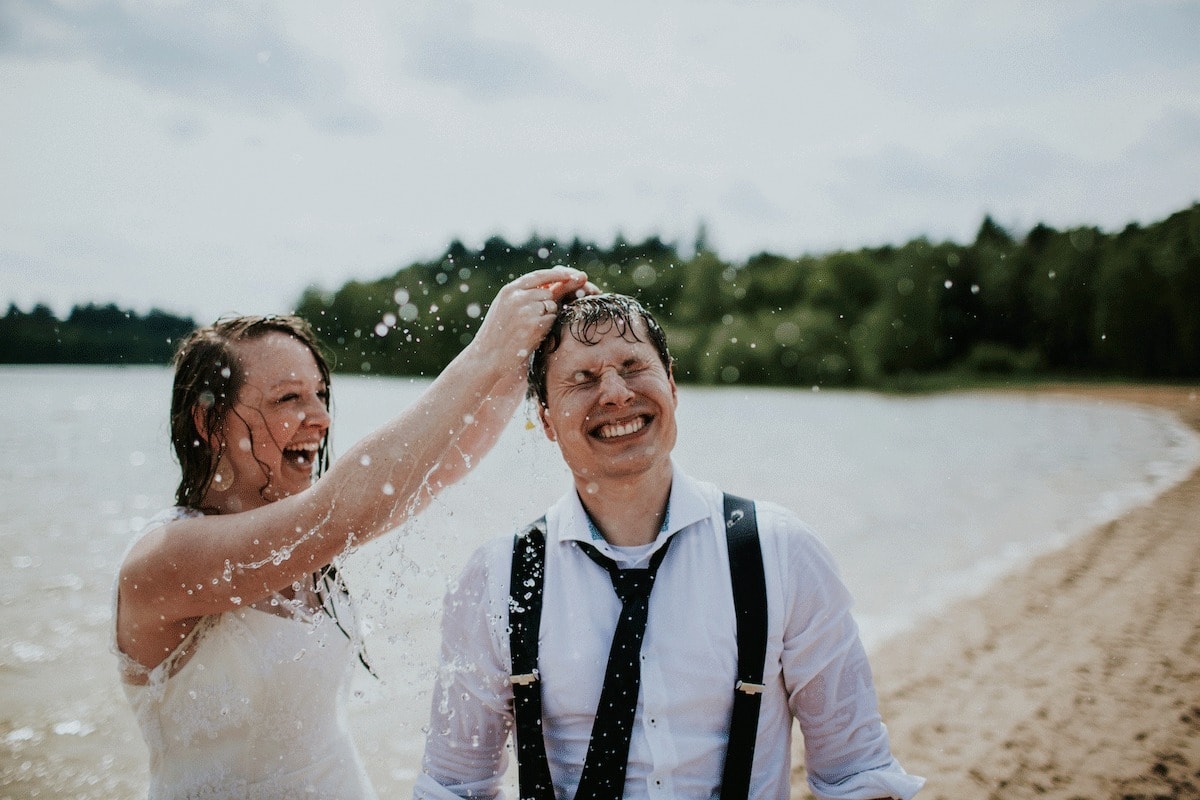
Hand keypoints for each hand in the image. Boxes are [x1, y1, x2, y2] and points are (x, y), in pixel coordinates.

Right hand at [471, 267, 591, 368]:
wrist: (486, 357)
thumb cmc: (497, 335)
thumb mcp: (505, 307)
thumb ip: (523, 295)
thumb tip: (550, 287)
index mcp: (509, 290)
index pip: (539, 275)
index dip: (558, 274)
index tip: (572, 274)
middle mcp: (518, 296)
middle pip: (548, 293)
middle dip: (547, 305)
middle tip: (532, 321)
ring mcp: (526, 310)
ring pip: (551, 307)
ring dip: (547, 317)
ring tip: (528, 329)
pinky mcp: (534, 324)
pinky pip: (552, 320)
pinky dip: (546, 328)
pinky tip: (531, 335)